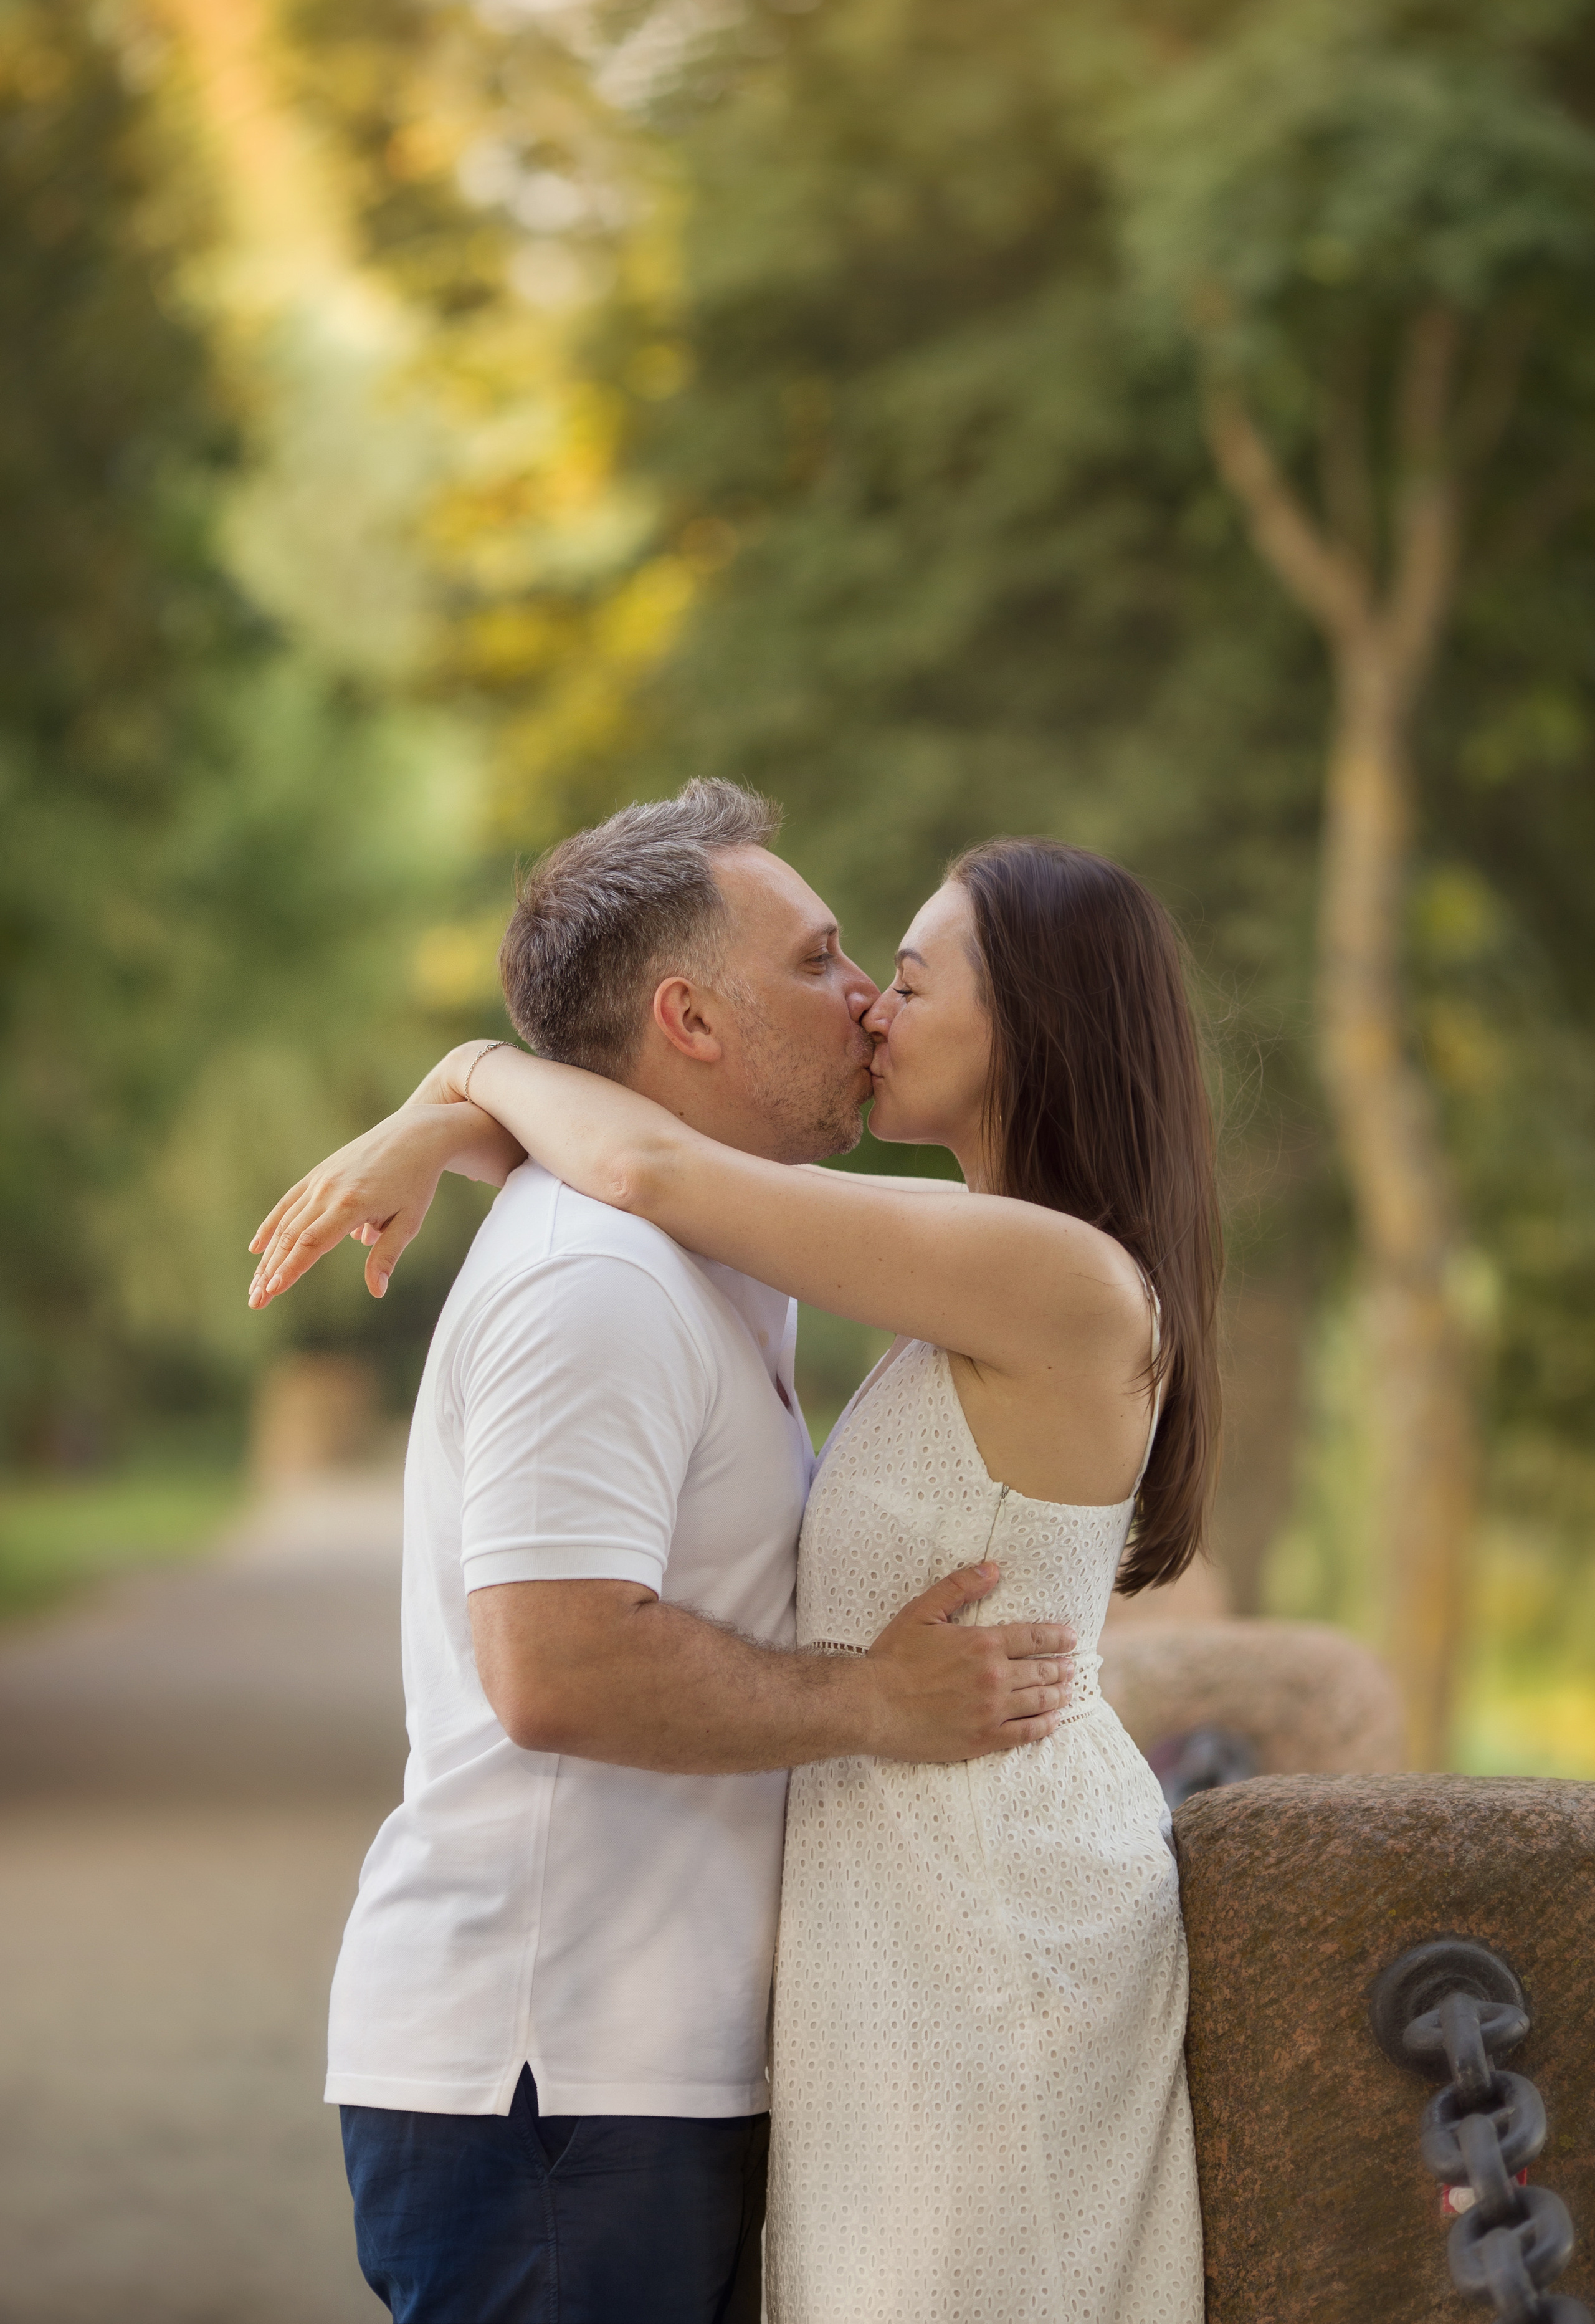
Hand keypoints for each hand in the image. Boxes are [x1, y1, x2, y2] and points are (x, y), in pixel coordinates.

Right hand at [247, 1105, 465, 1307]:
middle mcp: (328, 1191)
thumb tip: (376, 1291)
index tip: (272, 1291)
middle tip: (256, 1302)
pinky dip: (271, 1226)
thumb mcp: (409, 1222)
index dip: (290, 1269)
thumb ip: (387, 1256)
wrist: (414, 1136)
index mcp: (351, 1205)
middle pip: (291, 1237)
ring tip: (256, 1284)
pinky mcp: (318, 1173)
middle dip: (271, 1272)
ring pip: (286, 1223)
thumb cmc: (416, 1182)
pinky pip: (288, 1203)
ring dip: (268, 1256)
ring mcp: (320, 1180)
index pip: (312, 1244)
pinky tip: (257, 1248)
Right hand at [864, 1564, 1075, 1761]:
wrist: (873, 1705)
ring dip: (1058, 1694)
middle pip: (1041, 1671)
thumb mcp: (923, 1611)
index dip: (1056, 1637)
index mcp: (983, 1644)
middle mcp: (994, 1677)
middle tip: (1071, 1667)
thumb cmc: (894, 1657)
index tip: (1071, 1638)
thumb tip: (993, 1567)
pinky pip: (1025, 1733)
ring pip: (1039, 1701)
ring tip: (1066, 1691)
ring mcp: (992, 1710)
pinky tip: (1052, 1721)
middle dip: (1060, 1668)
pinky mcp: (984, 1738)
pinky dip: (1044, 1725)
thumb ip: (960, 1587)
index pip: (1033, 1639)